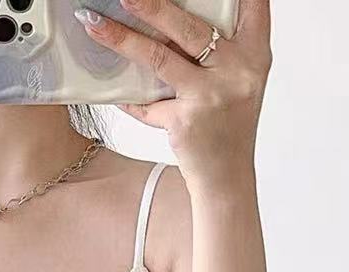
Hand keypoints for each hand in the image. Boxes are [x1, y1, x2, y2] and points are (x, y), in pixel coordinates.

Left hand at [75, 0, 271, 185]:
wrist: (227, 178)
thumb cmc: (230, 128)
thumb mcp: (240, 82)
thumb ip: (219, 51)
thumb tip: (169, 20)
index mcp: (254, 55)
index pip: (252, 6)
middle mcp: (237, 71)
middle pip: (189, 27)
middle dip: (152, 6)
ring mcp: (210, 96)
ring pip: (159, 57)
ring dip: (122, 39)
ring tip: (94, 23)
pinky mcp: (184, 121)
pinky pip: (147, 104)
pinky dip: (128, 98)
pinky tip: (110, 90)